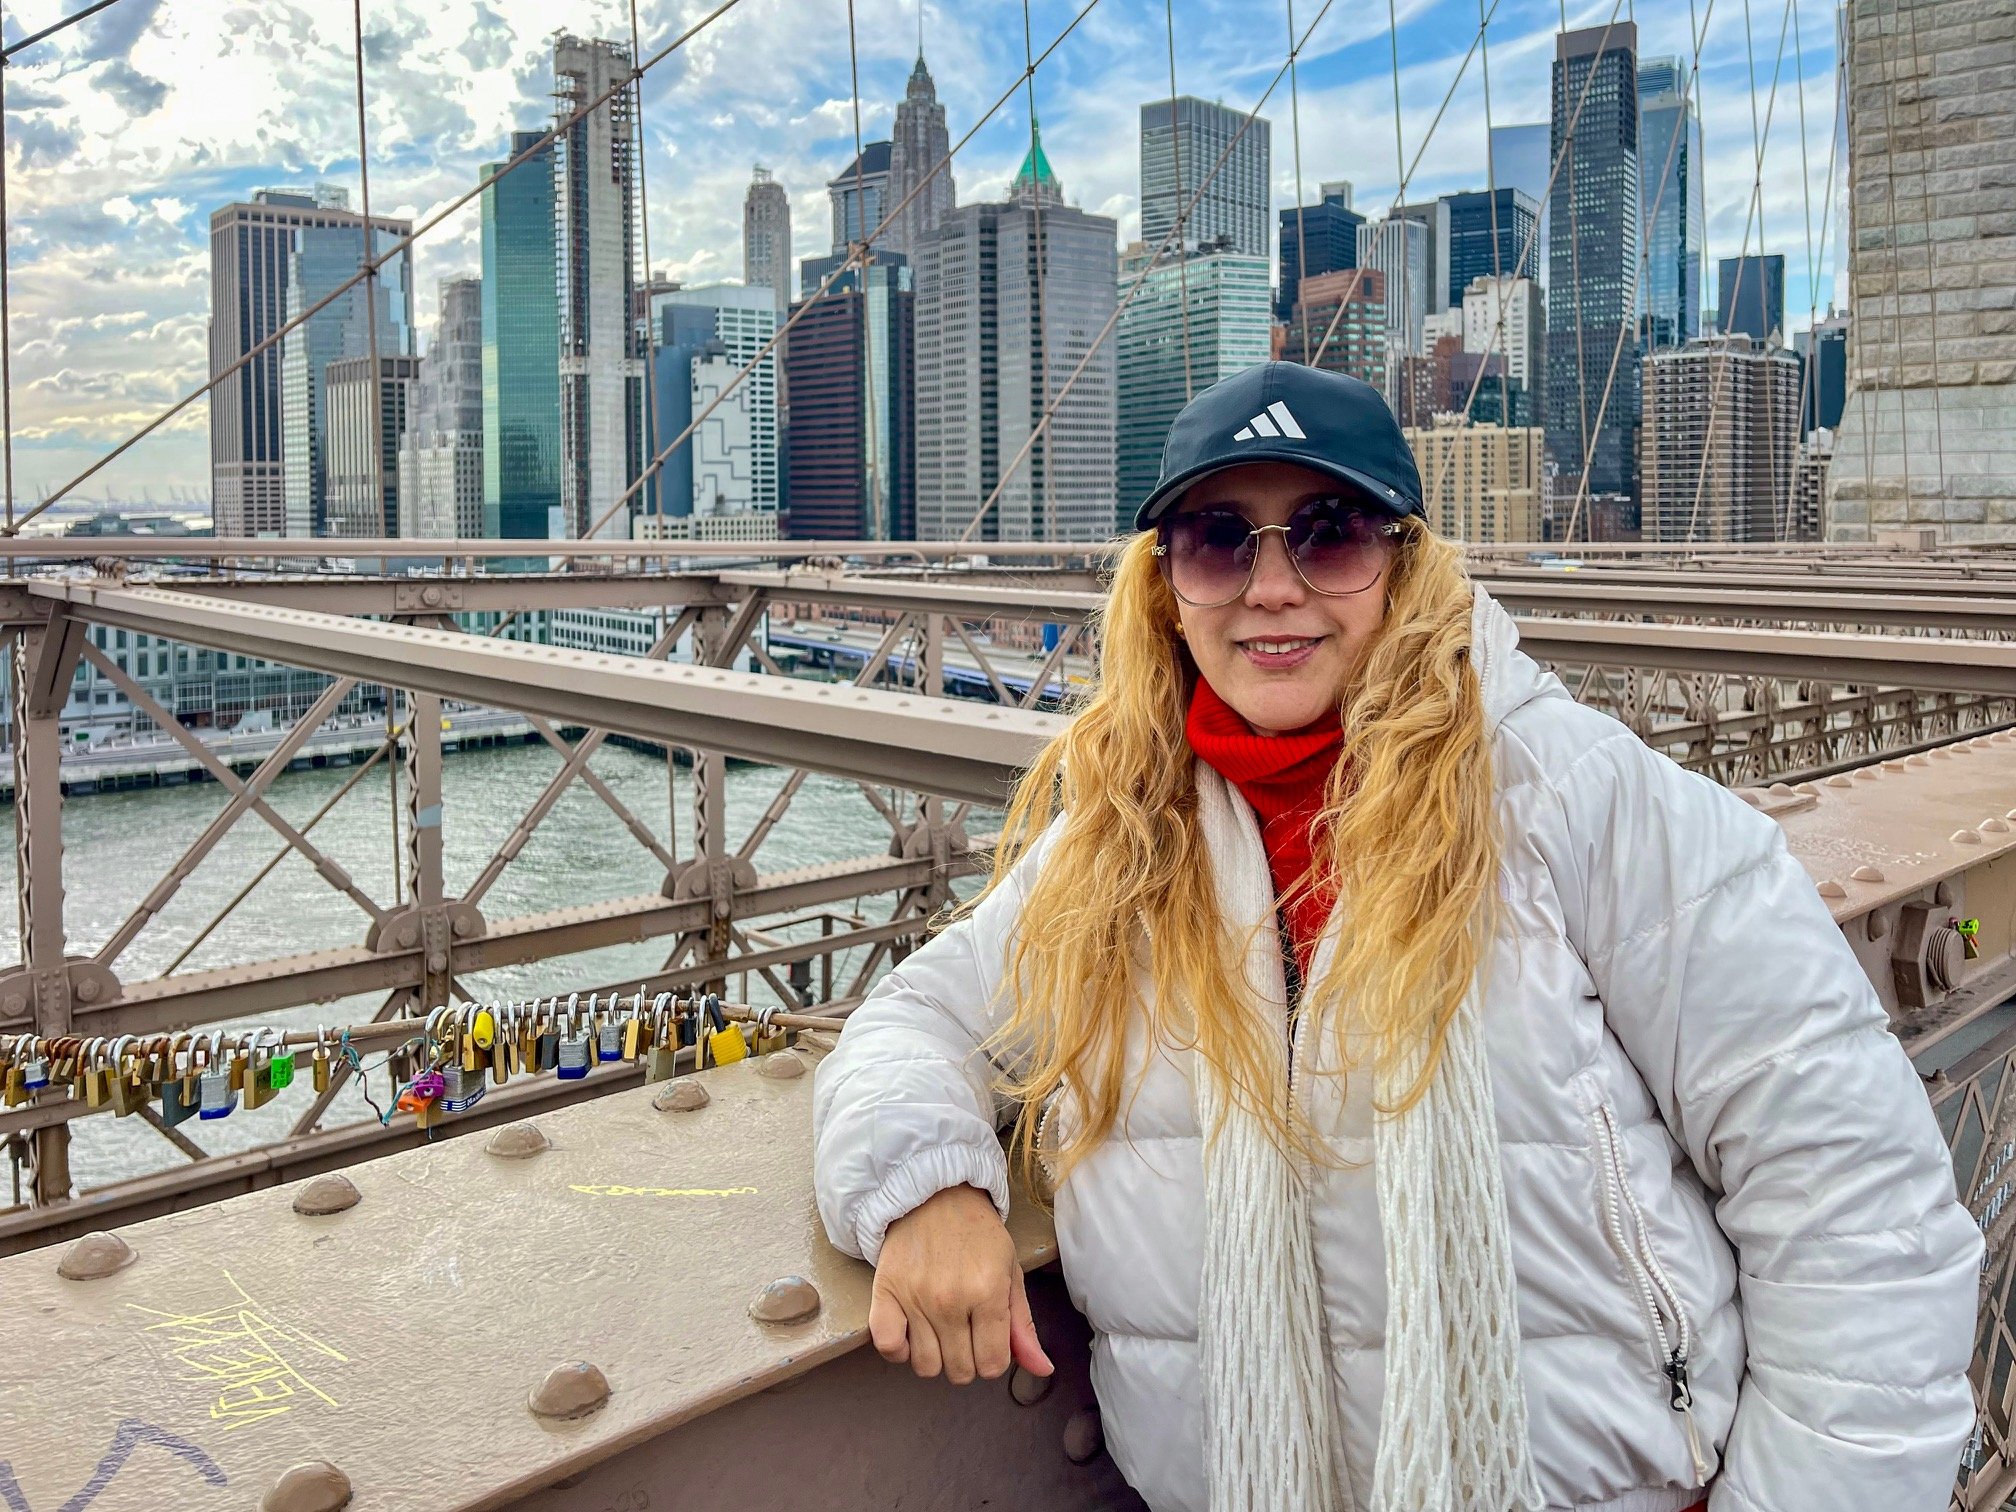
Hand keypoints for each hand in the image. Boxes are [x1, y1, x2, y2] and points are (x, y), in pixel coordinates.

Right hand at [869, 1184, 1054, 1385]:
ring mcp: (915, 1298)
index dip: (993, 1358)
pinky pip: (888, 1346)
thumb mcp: (1010, 1271)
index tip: (988, 1339)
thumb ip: (1023, 1324)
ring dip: (936, 1356)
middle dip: (967, 1359)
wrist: (935, 1195)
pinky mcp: (885, 1292)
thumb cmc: (977, 1233)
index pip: (992, 1365)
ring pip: (926, 1367)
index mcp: (988, 1292)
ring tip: (940, 1330)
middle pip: (960, 1371)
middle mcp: (950, 1299)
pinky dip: (899, 1350)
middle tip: (966, 1330)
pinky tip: (911, 1334)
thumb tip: (1042, 1369)